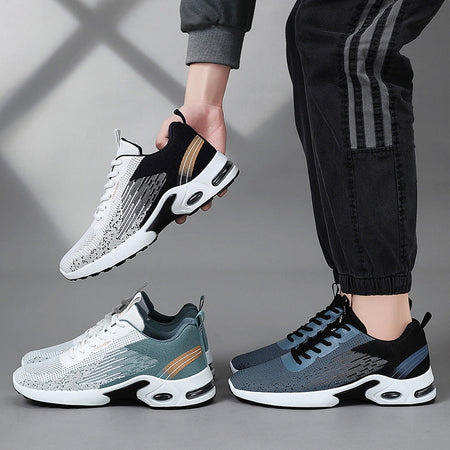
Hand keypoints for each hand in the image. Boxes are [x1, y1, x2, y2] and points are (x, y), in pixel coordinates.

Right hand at [156, 101, 226, 223]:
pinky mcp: (218, 161)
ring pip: (204, 188)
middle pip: (188, 191)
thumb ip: (163, 137)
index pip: (173, 182)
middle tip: (183, 215)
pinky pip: (220, 177)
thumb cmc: (186, 117)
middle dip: (186, 205)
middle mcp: (191, 167)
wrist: (206, 108)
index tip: (166, 207)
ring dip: (204, 199)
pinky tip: (220, 192)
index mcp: (177, 162)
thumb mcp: (170, 125)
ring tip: (203, 206)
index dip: (170, 196)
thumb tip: (159, 149)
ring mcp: (205, 166)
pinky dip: (221, 186)